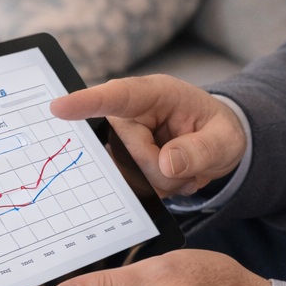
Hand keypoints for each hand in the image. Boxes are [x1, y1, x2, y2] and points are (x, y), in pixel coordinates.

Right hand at [51, 75, 247, 196]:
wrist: (217, 143)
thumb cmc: (218, 130)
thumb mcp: (226, 139)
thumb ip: (202, 150)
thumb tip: (166, 164)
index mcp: (155, 94)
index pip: (118, 96)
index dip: (87, 102)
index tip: (59, 108)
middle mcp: (131, 114)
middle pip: (127, 152)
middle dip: (161, 170)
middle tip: (191, 169)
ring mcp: (122, 140)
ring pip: (127, 176)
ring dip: (161, 183)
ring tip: (185, 171)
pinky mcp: (121, 161)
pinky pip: (130, 188)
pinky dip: (157, 190)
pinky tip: (175, 179)